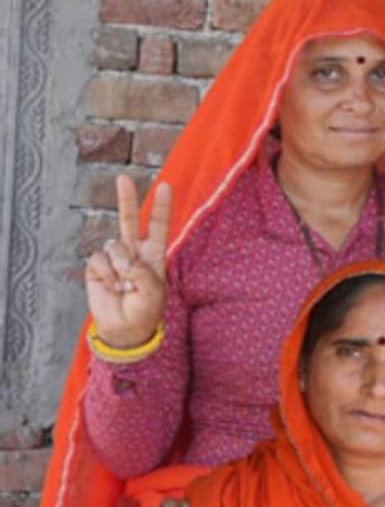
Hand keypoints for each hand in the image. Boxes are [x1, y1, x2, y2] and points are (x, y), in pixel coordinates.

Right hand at [85, 177, 172, 348]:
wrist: (125, 328)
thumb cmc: (145, 310)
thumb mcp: (153, 291)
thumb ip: (142, 271)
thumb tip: (124, 259)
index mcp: (153, 254)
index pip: (158, 226)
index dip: (161, 207)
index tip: (165, 185)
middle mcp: (133, 252)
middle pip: (129, 220)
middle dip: (127, 199)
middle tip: (123, 178)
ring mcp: (114, 258)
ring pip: (114, 246)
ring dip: (120, 266)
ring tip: (126, 285)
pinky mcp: (97, 267)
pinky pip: (99, 260)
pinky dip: (107, 274)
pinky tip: (113, 287)